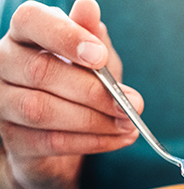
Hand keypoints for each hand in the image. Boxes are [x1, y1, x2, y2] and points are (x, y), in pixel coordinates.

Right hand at [0, 0, 142, 188]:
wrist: (65, 133)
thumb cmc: (79, 85)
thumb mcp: (94, 58)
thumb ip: (92, 37)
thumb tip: (89, 6)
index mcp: (25, 34)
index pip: (31, 21)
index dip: (65, 36)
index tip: (100, 56)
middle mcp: (5, 63)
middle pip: (41, 72)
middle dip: (94, 92)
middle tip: (132, 104)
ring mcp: (4, 102)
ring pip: (42, 110)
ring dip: (95, 121)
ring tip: (129, 125)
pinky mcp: (14, 138)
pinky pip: (51, 141)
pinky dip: (92, 142)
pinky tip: (119, 139)